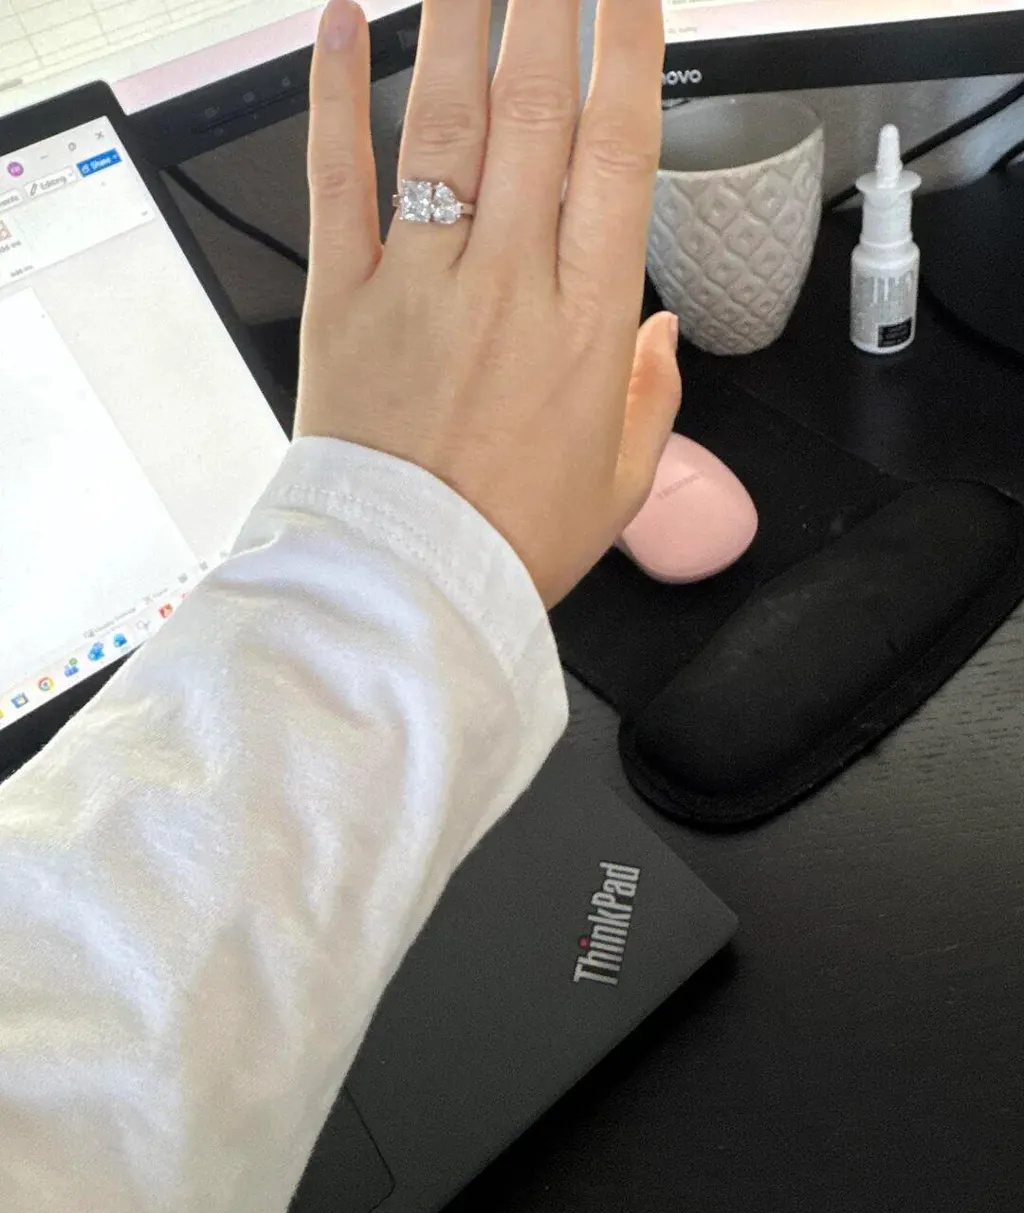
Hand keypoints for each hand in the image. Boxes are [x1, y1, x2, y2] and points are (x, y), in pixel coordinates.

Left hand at [296, 0, 680, 607]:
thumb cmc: (510, 538)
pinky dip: (336, 96)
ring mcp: (421, 284)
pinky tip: (345, 23)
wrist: (411, 586)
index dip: (628, 53)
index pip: (618, 152)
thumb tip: (661, 333)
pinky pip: (338, 179)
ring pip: (446, 123)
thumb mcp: (618, 482)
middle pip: (536, 110)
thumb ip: (649, 396)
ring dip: (461, 19)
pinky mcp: (343, 300)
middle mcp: (508, 283)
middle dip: (549, 4)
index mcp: (588, 323)